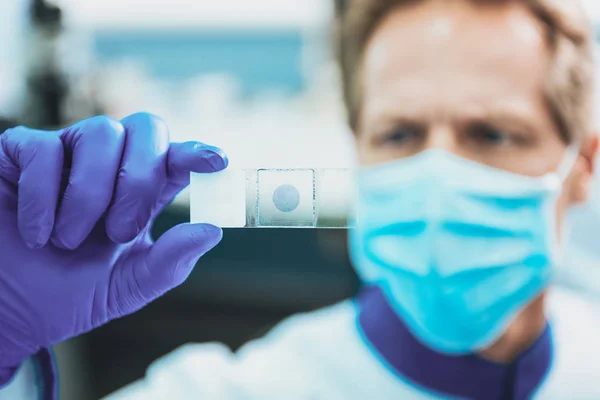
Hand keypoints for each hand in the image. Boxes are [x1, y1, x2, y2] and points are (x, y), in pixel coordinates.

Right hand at [0, 113, 226, 383]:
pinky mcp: (20, 152)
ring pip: (100, 133)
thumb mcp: (127, 286)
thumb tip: (212, 231)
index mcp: (142, 190)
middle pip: (146, 127)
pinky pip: (42, 148)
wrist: (7, 309)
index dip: (197, 153)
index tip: (217, 162)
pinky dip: (42, 196)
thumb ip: (170, 262)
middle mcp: (110, 162)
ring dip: (90, 194)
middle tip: (119, 232)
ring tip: (67, 240)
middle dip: (140, 179)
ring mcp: (66, 151)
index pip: (176, 156)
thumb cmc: (68, 293)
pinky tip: (36, 233)